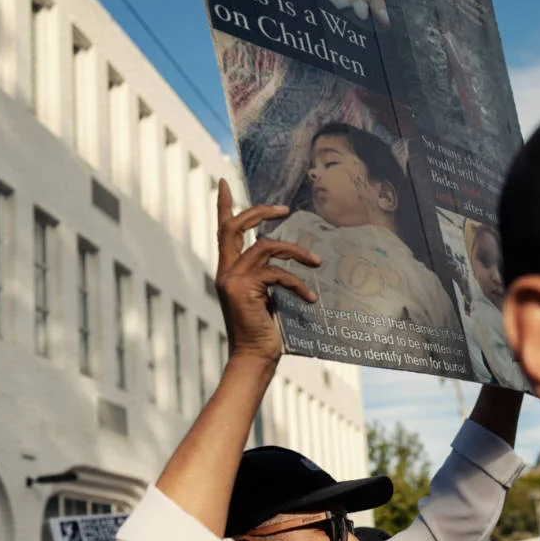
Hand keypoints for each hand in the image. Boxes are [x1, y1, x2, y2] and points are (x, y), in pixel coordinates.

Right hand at [216, 181, 319, 363]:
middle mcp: (226, 271)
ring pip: (265, 247)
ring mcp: (232, 279)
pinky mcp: (244, 289)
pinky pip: (276, 273)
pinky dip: (298, 283)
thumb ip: (267, 276)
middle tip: (285, 209)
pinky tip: (311, 298)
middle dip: (259, 212)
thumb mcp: (265, 298)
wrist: (254, 358)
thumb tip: (287, 259)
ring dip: (295, 251)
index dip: (224, 205)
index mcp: (229, 271)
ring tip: (316, 263)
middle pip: (235, 227)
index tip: (225, 182)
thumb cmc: (264, 332)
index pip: (223, 231)